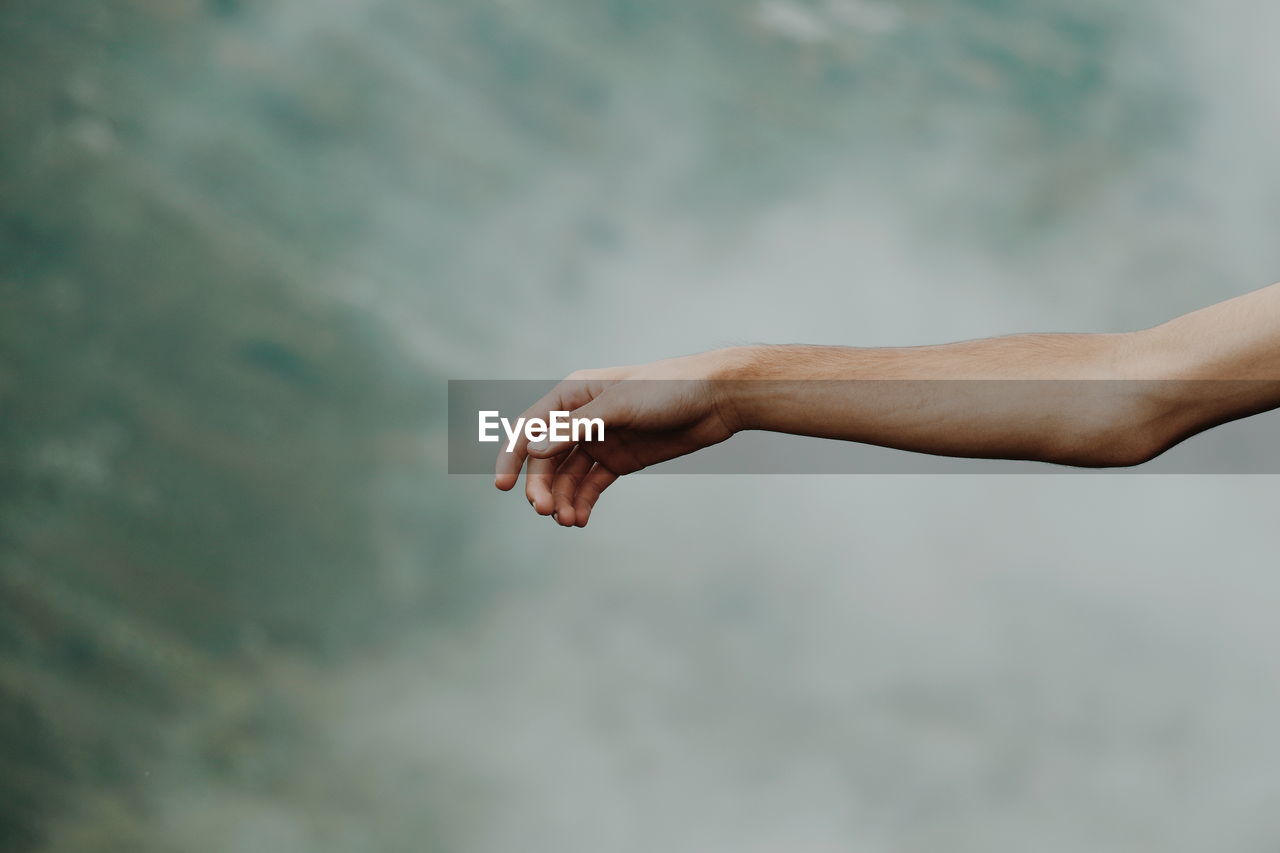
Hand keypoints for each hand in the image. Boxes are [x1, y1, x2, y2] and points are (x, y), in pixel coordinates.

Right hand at [493, 350, 741, 526]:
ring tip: (568, 520)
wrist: (716, 399)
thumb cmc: (668, 389)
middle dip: (541, 486)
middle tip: (545, 511)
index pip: (530, 427)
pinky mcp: (620, 460)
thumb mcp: (619, 406)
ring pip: (567, 476)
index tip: (503, 486)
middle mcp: (581, 418)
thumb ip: (577, 428)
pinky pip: (591, 485)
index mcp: (573, 395)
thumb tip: (534, 448)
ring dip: (561, 499)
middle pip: (545, 458)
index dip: (512, 456)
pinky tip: (580, 519)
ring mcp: (600, 440)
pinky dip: (582, 502)